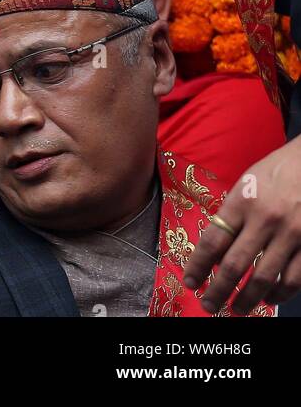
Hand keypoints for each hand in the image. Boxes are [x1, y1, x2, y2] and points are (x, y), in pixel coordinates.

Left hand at [183, 135, 300, 313]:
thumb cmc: (277, 171)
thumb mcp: (246, 184)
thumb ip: (232, 214)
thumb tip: (215, 248)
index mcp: (242, 202)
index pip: (212, 242)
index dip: (197, 266)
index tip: (189, 282)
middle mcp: (265, 220)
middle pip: (234, 265)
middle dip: (218, 290)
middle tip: (208, 306)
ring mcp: (292, 234)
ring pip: (264, 278)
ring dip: (247, 299)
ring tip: (236, 309)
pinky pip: (294, 278)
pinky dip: (279, 294)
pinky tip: (268, 298)